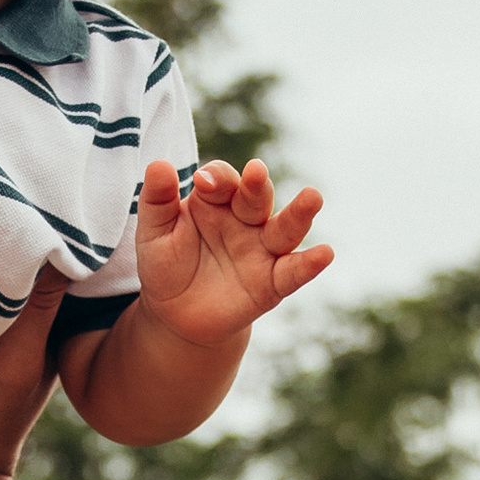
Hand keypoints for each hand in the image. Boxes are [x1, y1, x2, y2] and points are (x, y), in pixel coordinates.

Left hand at [135, 158, 331, 345]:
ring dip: (299, 214)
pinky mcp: (273, 283)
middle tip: (256, 172)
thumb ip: (156, 200)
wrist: (175, 315)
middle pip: (256, 198)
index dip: (216, 178)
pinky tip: (325, 253)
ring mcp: (262, 250)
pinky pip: (293, 272)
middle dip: (257, 186)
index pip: (222, 180)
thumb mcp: (153, 233)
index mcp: (216, 201)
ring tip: (313, 197)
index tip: (202, 182)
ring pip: (285, 228)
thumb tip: (158, 164)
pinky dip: (310, 264)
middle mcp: (245, 220)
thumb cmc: (166, 265)